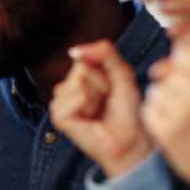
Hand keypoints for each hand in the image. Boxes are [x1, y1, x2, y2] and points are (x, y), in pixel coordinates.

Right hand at [50, 40, 152, 177]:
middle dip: (101, 83)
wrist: (130, 139)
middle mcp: (67, 89)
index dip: (104, 71)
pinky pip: (76, 95)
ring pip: (78, 81)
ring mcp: (60, 103)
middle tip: (106, 101)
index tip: (112, 88)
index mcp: (79, 78)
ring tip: (98, 111)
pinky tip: (91, 118)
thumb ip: (103, 53)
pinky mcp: (59, 116)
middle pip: (81, 67)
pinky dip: (89, 105)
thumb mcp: (121, 73)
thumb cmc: (127, 111)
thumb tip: (74, 50)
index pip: (84, 57)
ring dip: (96, 95)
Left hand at [141, 48, 189, 189]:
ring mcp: (183, 112)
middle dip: (174, 89)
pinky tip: (176, 129)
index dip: (184, 70)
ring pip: (155, 90)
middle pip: (168, 74)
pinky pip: (148, 110)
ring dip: (164, 103)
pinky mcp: (167, 131)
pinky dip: (157, 119)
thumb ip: (188, 71)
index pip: (184, 55)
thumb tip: (155, 68)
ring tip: (185, 120)